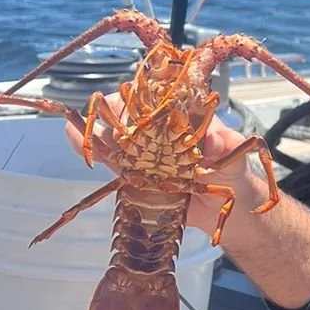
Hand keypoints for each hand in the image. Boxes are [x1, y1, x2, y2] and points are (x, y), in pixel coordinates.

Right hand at [63, 98, 262, 239]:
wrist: (228, 213)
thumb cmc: (235, 177)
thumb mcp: (236, 160)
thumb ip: (227, 147)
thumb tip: (213, 138)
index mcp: (185, 116)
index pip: (160, 96)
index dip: (147, 97)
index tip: (140, 111)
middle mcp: (160, 128)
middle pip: (129, 110)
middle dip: (116, 116)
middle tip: (115, 133)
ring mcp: (143, 149)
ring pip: (112, 130)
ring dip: (96, 129)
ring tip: (80, 132)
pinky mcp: (130, 171)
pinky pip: (107, 155)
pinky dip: (88, 145)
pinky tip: (73, 137)